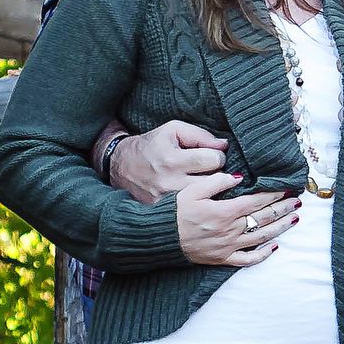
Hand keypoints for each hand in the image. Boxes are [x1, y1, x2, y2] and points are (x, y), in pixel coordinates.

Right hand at [111, 119, 226, 203]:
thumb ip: (200, 135)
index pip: (214, 160)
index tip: (212, 156)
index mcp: (172, 160)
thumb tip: (224, 145)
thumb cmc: (151, 145)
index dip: (218, 156)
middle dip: (217, 174)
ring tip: (201, 182)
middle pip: (213, 181)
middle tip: (208, 170)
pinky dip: (198, 203)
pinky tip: (194, 196)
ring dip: (210, 191)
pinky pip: (193, 210)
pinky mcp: (164, 212)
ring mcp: (166, 201)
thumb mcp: (172, 130)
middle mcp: (169, 182)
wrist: (119, 166)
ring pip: (206, 198)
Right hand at [173, 172, 295, 266]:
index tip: (286, 188)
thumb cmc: (173, 211)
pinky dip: (263, 255)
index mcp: (224, 211)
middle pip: (263, 218)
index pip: (257, 201)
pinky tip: (274, 247)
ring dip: (280, 227)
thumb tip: (239, 177)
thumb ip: (217, 182)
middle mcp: (230, 230)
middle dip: (282, 208)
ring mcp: (228, 246)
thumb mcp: (192, 189)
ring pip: (261, 237)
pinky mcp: (222, 259)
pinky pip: (247, 259)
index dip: (273, 194)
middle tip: (297, 201)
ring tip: (294, 219)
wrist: (158, 238)